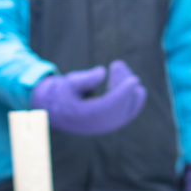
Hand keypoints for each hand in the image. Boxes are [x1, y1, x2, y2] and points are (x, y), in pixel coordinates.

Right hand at [30, 60, 146, 134]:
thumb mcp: (68, 83)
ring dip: (128, 87)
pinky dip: (133, 96)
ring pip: (127, 109)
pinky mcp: (112, 122)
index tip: (134, 80)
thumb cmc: (62, 92)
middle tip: (116, 64)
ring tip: (118, 66)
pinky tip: (129, 79)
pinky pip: (129, 111)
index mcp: (84, 116)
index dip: (122, 93)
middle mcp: (98, 125)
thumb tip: (102, 72)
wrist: (56, 109)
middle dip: (122, 82)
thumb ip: (84, 79)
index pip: (108, 106)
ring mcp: (107, 126)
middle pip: (119, 106)